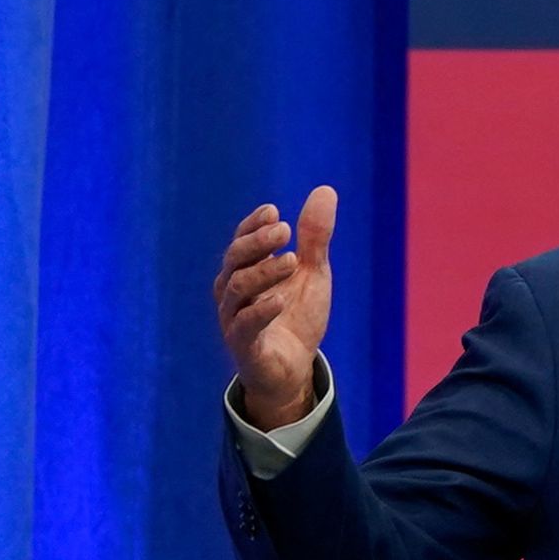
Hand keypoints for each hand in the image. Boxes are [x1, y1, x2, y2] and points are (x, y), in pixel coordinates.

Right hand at [213, 188, 337, 427]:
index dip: (253, 225)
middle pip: (235, 259)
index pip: (242, 241)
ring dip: (264, 271)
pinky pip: (245, 326)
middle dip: (257, 241)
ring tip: (292, 260)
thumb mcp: (311, 273)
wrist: (294, 369)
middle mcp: (233, 292)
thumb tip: (325, 190)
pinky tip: (281, 299)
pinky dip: (261, 311)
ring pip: (237, 289)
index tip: (274, 211)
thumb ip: (314, 238)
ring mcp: (234, 318)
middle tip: (285, 228)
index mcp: (245, 271)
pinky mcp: (243, 346)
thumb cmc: (295, 316)